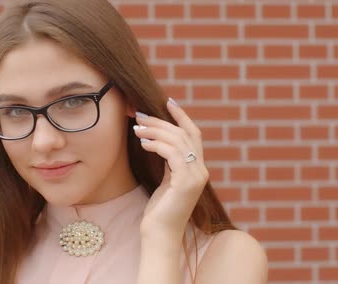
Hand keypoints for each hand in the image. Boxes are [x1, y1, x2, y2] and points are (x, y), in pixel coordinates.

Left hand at [133, 98, 208, 239]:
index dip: (182, 116)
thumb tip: (155, 141)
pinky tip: (143, 143)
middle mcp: (201, 171)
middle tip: (139, 115)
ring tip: (136, 129)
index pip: (193, 135)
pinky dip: (157, 144)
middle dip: (161, 121)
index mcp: (197, 169)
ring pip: (178, 141)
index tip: (167, 101)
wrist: (159, 235)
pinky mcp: (186, 183)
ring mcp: (196, 177)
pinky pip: (172, 153)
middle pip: (184, 134)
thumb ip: (167, 163)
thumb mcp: (165, 181)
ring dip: (155, 131)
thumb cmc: (158, 211)